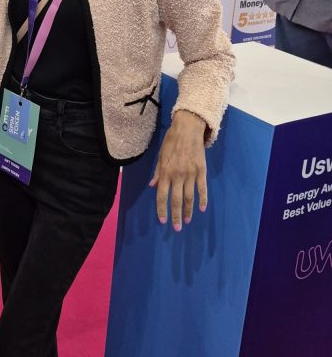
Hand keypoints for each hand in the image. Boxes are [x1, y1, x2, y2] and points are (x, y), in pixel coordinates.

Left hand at [149, 110, 206, 230]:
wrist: (188, 128)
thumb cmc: (171, 141)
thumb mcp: (160, 155)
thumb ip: (157, 172)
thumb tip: (153, 186)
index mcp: (165, 172)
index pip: (162, 195)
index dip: (162, 209)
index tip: (162, 220)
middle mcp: (177, 175)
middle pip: (176, 200)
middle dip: (176, 215)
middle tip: (177, 228)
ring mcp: (191, 174)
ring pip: (189, 197)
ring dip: (188, 211)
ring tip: (188, 221)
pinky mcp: (201, 171)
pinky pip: (202, 188)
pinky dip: (203, 200)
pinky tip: (202, 209)